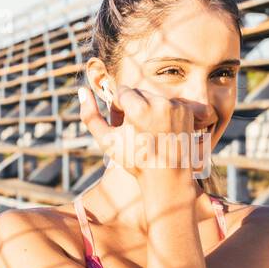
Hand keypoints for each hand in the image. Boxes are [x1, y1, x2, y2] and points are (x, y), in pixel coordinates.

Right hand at [77, 85, 214, 186]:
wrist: (167, 178)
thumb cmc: (134, 161)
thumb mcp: (106, 141)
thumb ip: (89, 115)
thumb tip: (81, 90)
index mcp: (139, 108)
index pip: (122, 92)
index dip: (118, 109)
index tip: (121, 126)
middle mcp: (160, 103)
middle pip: (138, 93)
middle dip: (132, 107)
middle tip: (133, 130)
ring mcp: (176, 106)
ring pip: (153, 97)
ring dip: (148, 109)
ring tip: (147, 133)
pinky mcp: (187, 110)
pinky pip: (169, 103)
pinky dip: (163, 113)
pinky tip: (161, 132)